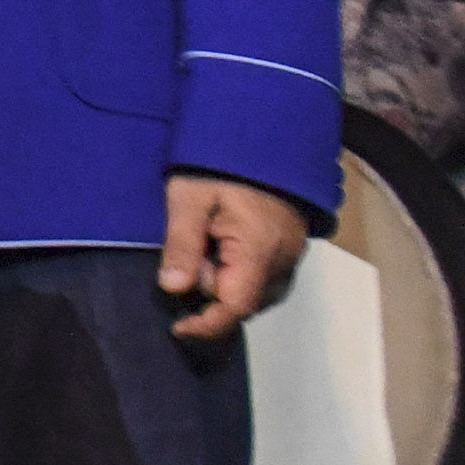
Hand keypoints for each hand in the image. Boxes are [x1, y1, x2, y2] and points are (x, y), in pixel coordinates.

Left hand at [160, 174, 308, 342]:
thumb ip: (182, 244)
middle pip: (245, 302)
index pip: (236, 306)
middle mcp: (283, 260)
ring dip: (224, 284)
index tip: (178, 328)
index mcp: (258, 250)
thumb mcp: (189, 198)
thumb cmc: (219, 165)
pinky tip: (219, 248)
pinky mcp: (290, 248)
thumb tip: (172, 289)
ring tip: (203, 245)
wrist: (262, 135)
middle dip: (210, 295)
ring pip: (256, 293)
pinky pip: (264, 277)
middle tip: (187, 258)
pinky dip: (239, 275)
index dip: (207, 324)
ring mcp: (291, 255)